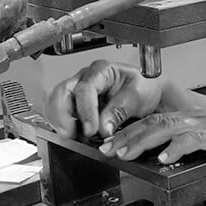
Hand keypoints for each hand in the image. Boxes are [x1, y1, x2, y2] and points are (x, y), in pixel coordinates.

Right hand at [45, 60, 161, 138]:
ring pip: (56, 103)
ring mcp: (78, 91)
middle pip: (61, 92)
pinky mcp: (76, 105)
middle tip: (71, 134)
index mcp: (102, 70)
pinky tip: (72, 134)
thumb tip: (103, 127)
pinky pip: (60, 113)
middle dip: (62, 115)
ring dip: (60, 121)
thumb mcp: (139, 96)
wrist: (149, 93)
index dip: (85, 111)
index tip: (91, 129)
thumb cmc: (144, 87)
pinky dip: (62, 125)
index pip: (85, 88)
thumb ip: (120, 110)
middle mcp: (86, 78)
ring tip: (72, 135)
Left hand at [98, 108, 205, 184]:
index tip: (109, 143)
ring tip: (128, 153)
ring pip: (170, 127)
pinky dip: (178, 148)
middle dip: (129, 136)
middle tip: (110, 149)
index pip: (152, 120)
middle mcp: (198, 117)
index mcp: (191, 119)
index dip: (129, 131)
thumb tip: (153, 161)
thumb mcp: (203, 152)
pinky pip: (196, 139)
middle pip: (155, 121)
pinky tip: (165, 157)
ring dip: (145, 141)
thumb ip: (182, 152)